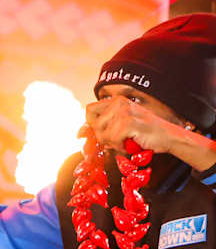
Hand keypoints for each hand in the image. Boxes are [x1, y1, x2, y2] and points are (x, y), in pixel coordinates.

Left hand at [85, 96, 215, 169]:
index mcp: (116, 101)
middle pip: (94, 124)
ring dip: (113, 144)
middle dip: (102, 137)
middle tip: (117, 141)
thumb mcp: (121, 126)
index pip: (89, 110)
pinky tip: (130, 145)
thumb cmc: (145, 133)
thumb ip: (103, 126)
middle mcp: (119, 103)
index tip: (96, 135)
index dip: (89, 124)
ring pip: (102, 134)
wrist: (169, 137)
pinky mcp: (129, 123)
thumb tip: (78, 133)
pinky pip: (112, 140)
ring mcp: (124, 112)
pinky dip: (120, 147)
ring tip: (127, 142)